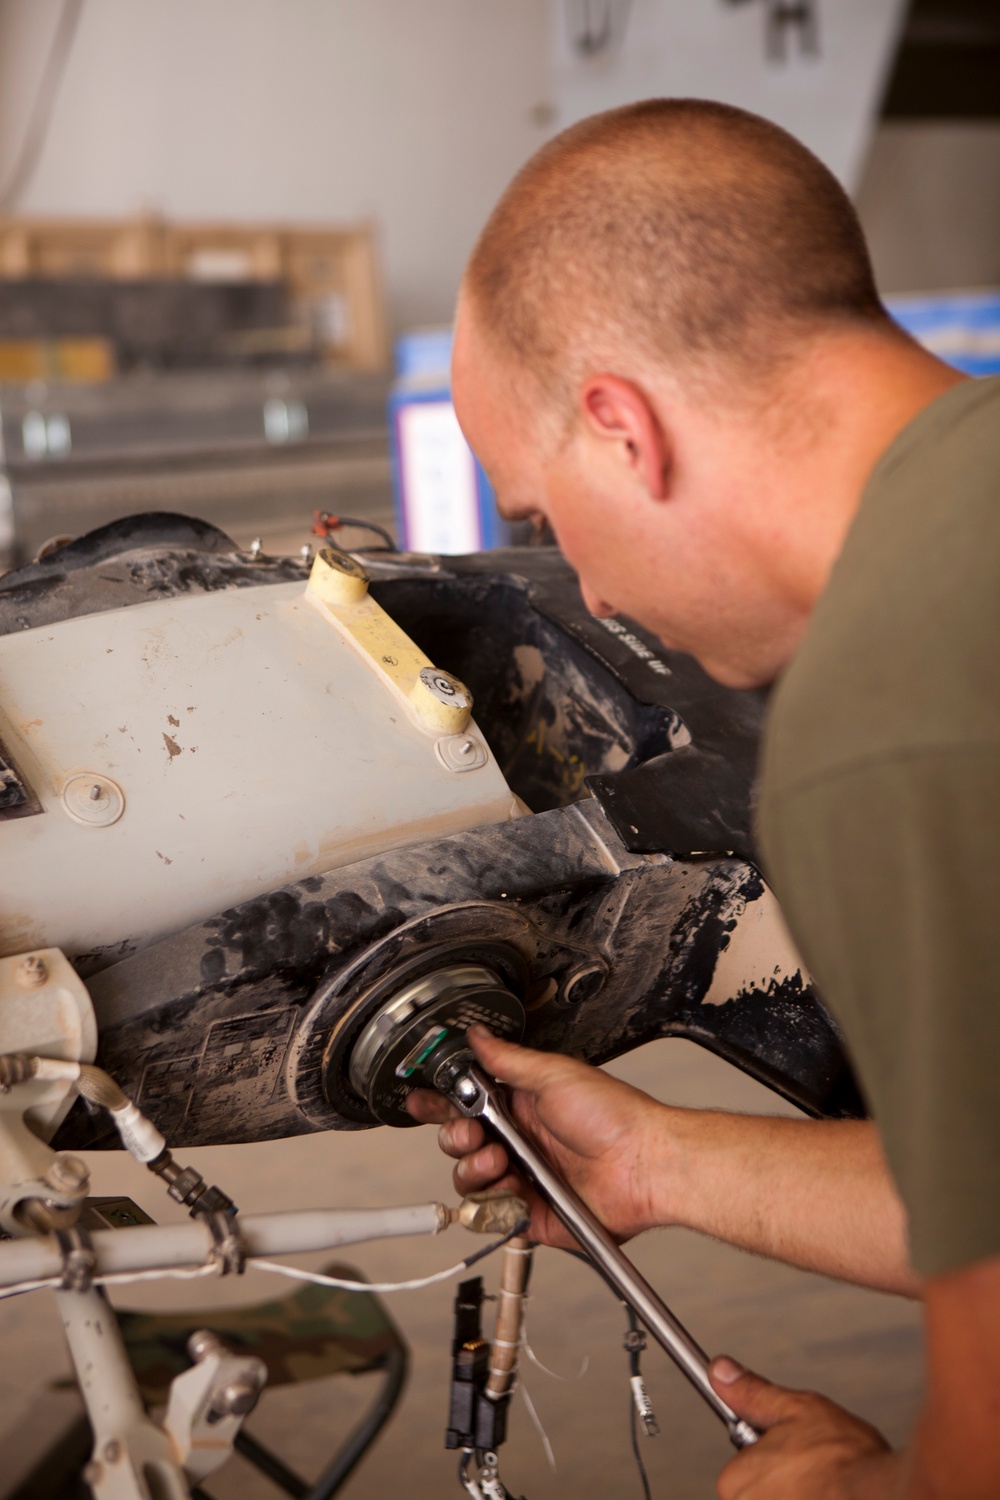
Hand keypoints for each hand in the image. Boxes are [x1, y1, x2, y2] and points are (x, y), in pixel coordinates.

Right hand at [406, 1025, 667, 1248]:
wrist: (644, 1166)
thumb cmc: (614, 1117)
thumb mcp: (554, 1075)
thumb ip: (507, 1059)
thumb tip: (478, 1035)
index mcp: (521, 1105)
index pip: (466, 1103)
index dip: (439, 1102)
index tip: (420, 1101)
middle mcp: (518, 1141)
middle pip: (458, 1143)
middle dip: (455, 1138)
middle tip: (472, 1133)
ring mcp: (523, 1178)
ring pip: (469, 1180)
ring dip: (475, 1169)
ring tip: (501, 1162)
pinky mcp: (529, 1213)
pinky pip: (490, 1215)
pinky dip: (493, 1203)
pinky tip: (512, 1188)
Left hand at [710, 1358, 898, 1498]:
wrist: (882, 1495)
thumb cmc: (844, 1459)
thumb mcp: (795, 1409)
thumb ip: (753, 1394)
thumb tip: (722, 1372)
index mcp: (736, 1482)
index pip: (741, 1472)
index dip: (770, 1460)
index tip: (792, 1455)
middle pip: (761, 1498)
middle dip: (786, 1487)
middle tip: (814, 1474)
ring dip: (804, 1497)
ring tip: (828, 1490)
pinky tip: (834, 1498)